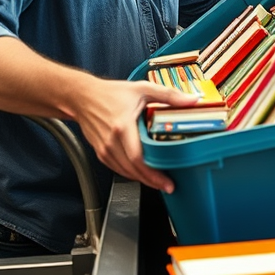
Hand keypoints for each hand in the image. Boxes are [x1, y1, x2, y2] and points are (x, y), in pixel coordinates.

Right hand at [72, 79, 197, 192]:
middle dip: (152, 181)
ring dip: (142, 179)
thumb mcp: (142, 89)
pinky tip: (142, 173)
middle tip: (168, 186)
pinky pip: (117, 168)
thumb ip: (169, 95)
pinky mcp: (101, 153)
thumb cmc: (111, 93)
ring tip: (158, 182)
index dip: (153, 174)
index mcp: (122, 126)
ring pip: (124, 172)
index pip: (138, 158)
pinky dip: (130, 173)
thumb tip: (192, 100)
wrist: (83, 97)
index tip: (167, 181)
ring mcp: (104, 149)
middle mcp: (111, 141)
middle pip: (132, 170)